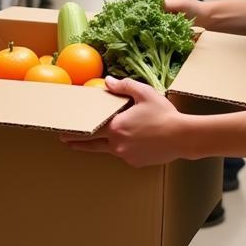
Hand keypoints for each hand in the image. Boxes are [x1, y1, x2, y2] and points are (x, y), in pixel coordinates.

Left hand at [63, 76, 192, 166]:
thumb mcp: (144, 93)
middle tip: (66, 142)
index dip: (75, 133)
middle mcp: (117, 144)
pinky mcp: (137, 163)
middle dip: (78, 143)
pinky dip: (127, 148)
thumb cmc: (163, 113)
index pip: (89, 131)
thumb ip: (124, 86)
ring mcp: (127, 156)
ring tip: (110, 137)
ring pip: (112, 149)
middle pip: (93, 145)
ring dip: (108, 143)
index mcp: (115, 127)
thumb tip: (108, 81)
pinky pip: (127, 155)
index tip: (63, 134)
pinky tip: (137, 140)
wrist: (182, 136)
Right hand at [147, 0, 205, 23]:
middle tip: (148, 18)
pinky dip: (152, 22)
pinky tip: (155, 26)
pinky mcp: (160, 15)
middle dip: (144, 9)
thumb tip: (149, 8)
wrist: (203, 18)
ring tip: (153, 24)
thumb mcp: (179, 4)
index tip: (145, 9)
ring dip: (148, 17)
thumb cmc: (193, 8)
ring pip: (146, 10)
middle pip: (144, 1)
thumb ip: (164, 4)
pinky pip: (151, 18)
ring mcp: (158, 5)